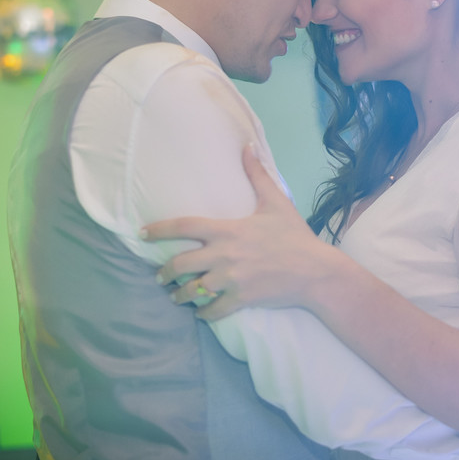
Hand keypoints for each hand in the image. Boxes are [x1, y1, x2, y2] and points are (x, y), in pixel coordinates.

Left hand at [142, 144, 338, 319]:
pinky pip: (213, 310)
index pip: (184, 226)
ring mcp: (231, 279)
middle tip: (160, 275)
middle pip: (180, 264)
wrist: (315, 271)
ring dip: (180, 295)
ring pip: (193, 290)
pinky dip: (203, 313)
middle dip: (165, 272)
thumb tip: (248, 146)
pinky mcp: (241, 298)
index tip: (142, 233)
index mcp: (228, 230)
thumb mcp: (276, 202)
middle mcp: (224, 254)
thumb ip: (257, 175)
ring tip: (176, 297)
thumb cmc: (294, 236)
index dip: (159, 229)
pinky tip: (200, 313)